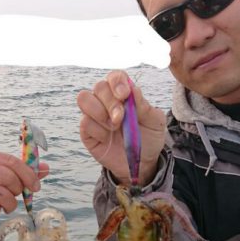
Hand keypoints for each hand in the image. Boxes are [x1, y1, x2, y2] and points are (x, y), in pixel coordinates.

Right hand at [0, 148, 48, 240]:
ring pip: (0, 193)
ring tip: (6, 206)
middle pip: (6, 176)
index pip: (9, 161)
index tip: (36, 186)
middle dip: (17, 190)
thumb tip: (45, 168)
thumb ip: (20, 173)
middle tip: (16, 197)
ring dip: (9, 203)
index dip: (27, 174)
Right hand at [77, 70, 165, 185]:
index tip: (125, 95)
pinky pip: (85, 123)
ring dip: (100, 113)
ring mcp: (95, 115)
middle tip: (121, 118)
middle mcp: (106, 101)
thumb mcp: (155, 122)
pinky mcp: (87, 132)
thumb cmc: (149, 138)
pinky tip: (107, 139)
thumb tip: (132, 89)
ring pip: (84, 99)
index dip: (117, 81)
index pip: (115, 77)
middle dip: (110, 102)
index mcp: (124, 94)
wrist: (141, 163)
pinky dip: (98, 130)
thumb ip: (144, 105)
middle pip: (99, 87)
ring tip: (114, 127)